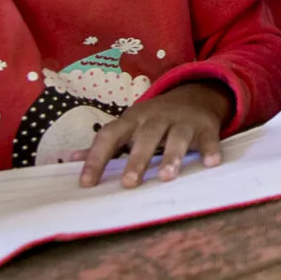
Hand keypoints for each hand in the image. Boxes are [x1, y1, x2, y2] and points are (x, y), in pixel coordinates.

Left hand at [76, 83, 231, 187]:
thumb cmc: (153, 120)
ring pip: (177, 137)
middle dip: (138, 159)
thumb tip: (70, 159)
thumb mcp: (128, 126)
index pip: (109, 136)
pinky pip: (209, 139)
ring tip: (166, 177)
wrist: (195, 95)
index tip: (86, 184)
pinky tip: (211, 163)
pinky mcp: (205, 127)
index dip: (96, 159)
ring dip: (172, 156)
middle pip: (146, 136)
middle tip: (129, 183)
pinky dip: (210, 150)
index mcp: (132, 120)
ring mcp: (183, 121)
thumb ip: (105, 144)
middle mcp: (156, 118)